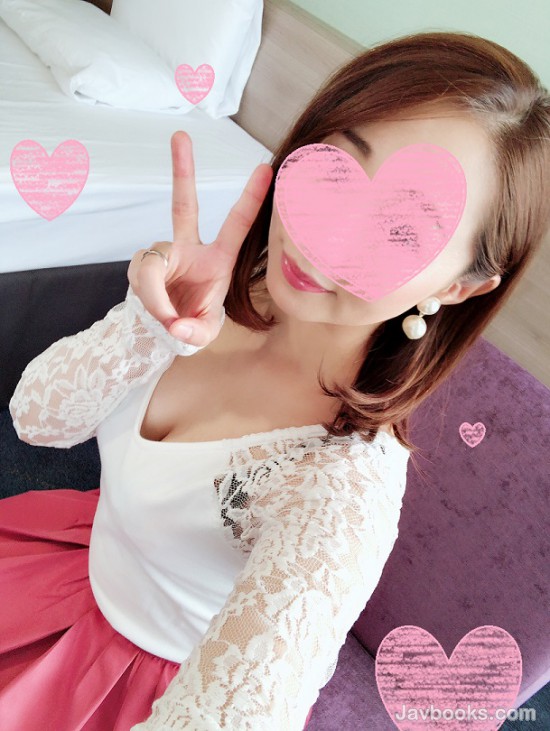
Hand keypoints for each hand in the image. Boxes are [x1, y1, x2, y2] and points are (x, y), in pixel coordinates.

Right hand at [127, 130, 272, 345]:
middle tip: (181, 136)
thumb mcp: (203, 333)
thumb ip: (196, 332)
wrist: (160, 331)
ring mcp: (162, 255)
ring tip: (169, 318)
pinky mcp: (141, 266)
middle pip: (183, 206)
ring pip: (153, 263)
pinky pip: (142, 277)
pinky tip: (159, 314)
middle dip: (182, 171)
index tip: (266, 169)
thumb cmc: (191, 324)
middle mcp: (188, 249)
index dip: (251, 199)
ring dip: (158, 294)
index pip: (236, 225)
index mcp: (218, 260)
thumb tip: (176, 325)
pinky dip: (150, 300)